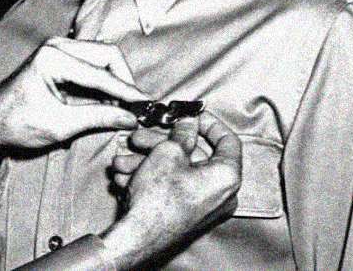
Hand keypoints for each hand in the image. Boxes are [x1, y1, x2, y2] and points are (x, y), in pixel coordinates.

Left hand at [0, 37, 149, 150]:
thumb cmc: (17, 124)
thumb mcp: (61, 125)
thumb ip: (99, 117)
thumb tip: (131, 117)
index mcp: (53, 59)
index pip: (102, 74)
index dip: (128, 92)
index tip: (147, 106)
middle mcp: (57, 46)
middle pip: (108, 56)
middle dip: (124, 82)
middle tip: (135, 108)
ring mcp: (58, 49)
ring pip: (103, 58)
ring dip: (115, 82)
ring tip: (122, 109)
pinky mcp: (60, 57)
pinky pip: (92, 64)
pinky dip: (104, 82)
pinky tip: (108, 103)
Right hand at [100, 112, 241, 267]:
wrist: (139, 236)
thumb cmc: (158, 199)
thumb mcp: (168, 153)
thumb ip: (182, 133)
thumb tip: (188, 123)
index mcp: (226, 177)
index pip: (228, 140)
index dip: (208, 123)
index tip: (191, 116)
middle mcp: (221, 194)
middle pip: (193, 157)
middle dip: (161, 144)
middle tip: (142, 138)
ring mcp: (204, 206)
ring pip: (176, 172)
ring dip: (148, 162)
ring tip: (124, 161)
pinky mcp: (187, 214)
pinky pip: (172, 188)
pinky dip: (151, 178)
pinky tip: (127, 176)